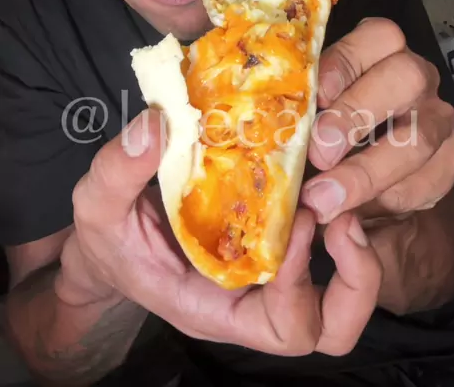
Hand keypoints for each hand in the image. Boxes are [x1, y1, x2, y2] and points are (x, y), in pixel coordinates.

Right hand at [57, 109, 381, 356]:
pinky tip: (322, 164)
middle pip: (329, 325)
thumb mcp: (98, 203)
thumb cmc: (110, 235)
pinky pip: (323, 239)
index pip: (284, 329)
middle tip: (342, 215)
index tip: (300, 224)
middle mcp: (252, 297)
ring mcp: (268, 270)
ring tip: (341, 186)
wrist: (113, 238)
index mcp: (215, 307)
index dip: (302, 285)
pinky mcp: (273, 236)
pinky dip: (334, 206)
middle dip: (355, 278)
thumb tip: (156, 125)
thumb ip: (119, 169)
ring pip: (340, 289)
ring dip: (354, 243)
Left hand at [301, 18, 453, 226]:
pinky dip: (390, 200)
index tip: (316, 96)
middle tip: (319, 151)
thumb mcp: (311, 106)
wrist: (366, 168)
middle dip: (358, 115)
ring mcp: (437, 116)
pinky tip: (358, 208)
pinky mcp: (448, 159)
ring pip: (420, 137)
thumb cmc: (328, 124)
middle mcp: (415, 76)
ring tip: (325, 198)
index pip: (376, 38)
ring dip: (369, 172)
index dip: (345, 64)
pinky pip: (430, 180)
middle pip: (405, 79)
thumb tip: (266, 122)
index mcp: (381, 48)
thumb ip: (299, 106)